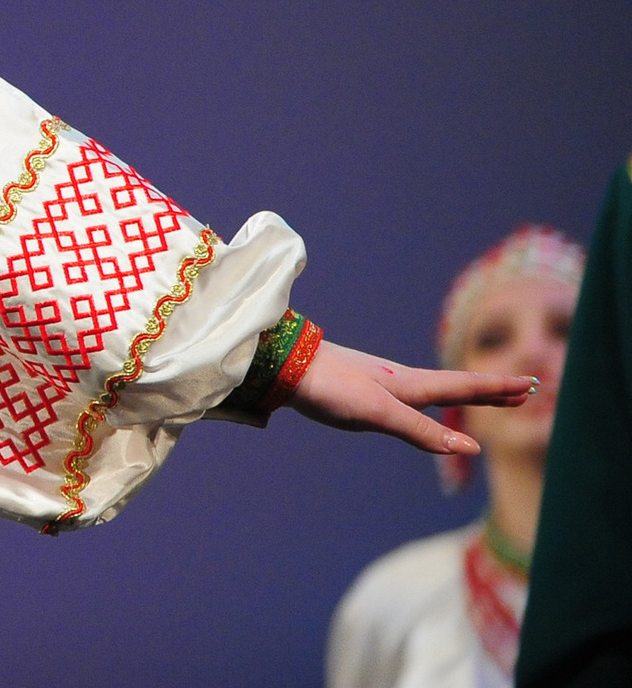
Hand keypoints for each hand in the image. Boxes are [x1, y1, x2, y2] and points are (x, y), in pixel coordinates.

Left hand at [284, 339, 535, 454]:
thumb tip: (472, 448)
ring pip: (436, 389)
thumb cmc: (330, 386)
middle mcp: (402, 381)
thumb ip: (422, 431)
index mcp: (411, 385)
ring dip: (466, 392)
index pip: (464, 386)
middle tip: (524, 389)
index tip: (530, 383)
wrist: (283, 365)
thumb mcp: (379, 413)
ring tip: (486, 395)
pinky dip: (435, 398)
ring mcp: (383, 384)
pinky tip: (424, 402)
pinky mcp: (364, 389)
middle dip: (490, 390)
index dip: (497, 388)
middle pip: (456, 386)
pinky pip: (413, 395)